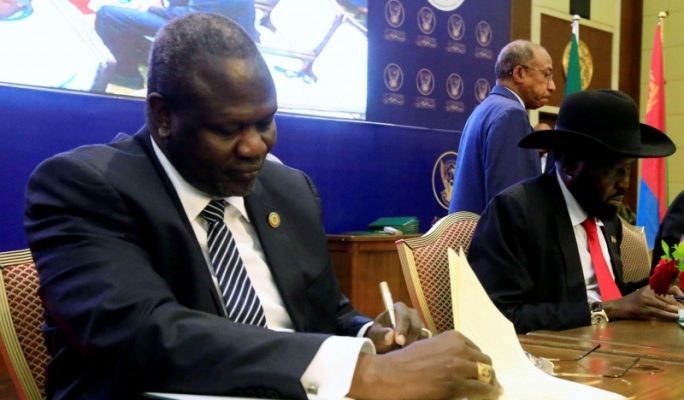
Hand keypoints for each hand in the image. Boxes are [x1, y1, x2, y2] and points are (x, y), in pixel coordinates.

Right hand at [349, 330, 502, 399]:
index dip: (479, 365)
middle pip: (486, 364)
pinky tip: (483, 399)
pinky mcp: (457, 384)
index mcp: (453, 338)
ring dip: (488, 387)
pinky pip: (483, 391)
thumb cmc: (405, 363)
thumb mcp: (430, 348)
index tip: (478, 375)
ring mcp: (459, 366)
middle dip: (487, 376)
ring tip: (486, 394)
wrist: (390, 375)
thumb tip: (466, 364)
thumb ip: (449, 352)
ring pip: (488, 377)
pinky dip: (486, 396)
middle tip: (485, 387)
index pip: (478, 352)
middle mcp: (459, 349)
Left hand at [365, 302, 426, 352]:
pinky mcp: (424, 334)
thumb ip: (380, 334)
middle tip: (403, 351)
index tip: (399, 341)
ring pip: (423, 334)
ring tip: (405, 354)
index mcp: (399, 308)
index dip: (402, 328)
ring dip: (415, 345)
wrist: (383, 342)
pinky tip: (412, 355)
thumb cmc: (379, 335)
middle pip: (416, 325)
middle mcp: (412, 314)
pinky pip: (426, 341)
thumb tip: (390, 334)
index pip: (403, 316)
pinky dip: (421, 348)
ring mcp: (420, 323)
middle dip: (410, 338)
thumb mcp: (375, 335)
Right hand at [604, 286, 681, 320]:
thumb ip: (658, 296)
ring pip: (665, 305)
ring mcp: (646, 300)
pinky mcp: (643, 309)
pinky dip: (668, 315)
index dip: (679, 292)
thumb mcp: (645, 295)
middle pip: (668, 297)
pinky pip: (659, 312)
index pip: (668, 287)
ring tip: (682, 313)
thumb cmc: (633, 301)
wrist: (618, 307)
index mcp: (650, 287)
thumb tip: (675, 302)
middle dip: (679, 304)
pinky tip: (675, 316)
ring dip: (675, 310)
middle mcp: (649, 291)